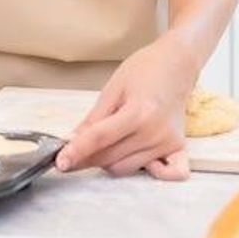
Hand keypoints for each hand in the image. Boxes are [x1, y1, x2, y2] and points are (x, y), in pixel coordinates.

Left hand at [56, 34, 198, 179]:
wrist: (177, 64)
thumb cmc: (145, 70)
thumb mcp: (112, 89)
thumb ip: (93, 119)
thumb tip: (72, 142)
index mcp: (138, 112)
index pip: (99, 139)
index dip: (76, 151)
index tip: (60, 161)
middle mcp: (155, 132)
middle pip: (110, 158)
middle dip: (87, 157)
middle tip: (75, 150)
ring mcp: (168, 142)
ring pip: (125, 168)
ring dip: (108, 161)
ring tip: (107, 142)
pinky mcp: (177, 148)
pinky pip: (164, 174)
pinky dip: (148, 172)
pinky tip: (135, 158)